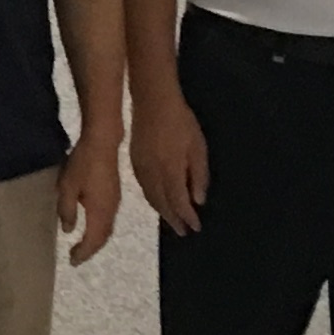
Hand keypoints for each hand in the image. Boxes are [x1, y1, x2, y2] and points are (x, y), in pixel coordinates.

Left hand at [58, 127, 121, 266]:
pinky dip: (100, 228)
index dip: (84, 253)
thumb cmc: (82, 164)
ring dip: (96, 239)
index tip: (72, 261)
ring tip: (83, 245)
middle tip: (76, 257)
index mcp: (100, 211)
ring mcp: (116, 201)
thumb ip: (67, 210)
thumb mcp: (67, 187)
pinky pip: (109, 219)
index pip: (94, 240)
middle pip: (104, 237)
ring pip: (108, 228)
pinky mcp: (115, 193)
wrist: (103, 142)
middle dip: (91, 249)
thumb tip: (69, 230)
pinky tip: (91, 225)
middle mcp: (111, 210)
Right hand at [130, 96, 207, 234]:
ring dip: (162, 211)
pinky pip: (143, 188)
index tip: (195, 228)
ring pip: (151, 197)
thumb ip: (198, 175)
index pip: (178, 202)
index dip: (187, 217)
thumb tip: (198, 200)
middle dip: (173, 219)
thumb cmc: (181, 122)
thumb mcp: (198, 147)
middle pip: (162, 204)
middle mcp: (153, 174)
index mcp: (170, 170)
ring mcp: (141, 168)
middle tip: (183, 232)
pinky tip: (157, 201)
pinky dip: (152, 199)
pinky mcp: (134, 162)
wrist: (152, 102)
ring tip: (172, 221)